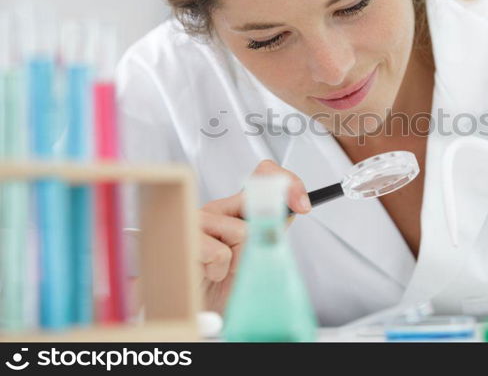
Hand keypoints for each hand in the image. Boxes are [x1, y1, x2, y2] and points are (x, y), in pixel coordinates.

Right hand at [199, 159, 310, 312]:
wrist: (202, 311)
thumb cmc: (227, 285)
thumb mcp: (259, 254)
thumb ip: (273, 227)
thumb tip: (294, 207)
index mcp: (236, 208)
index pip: (265, 175)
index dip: (288, 184)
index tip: (302, 204)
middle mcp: (217, 209)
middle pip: (256, 207)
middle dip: (260, 238)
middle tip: (246, 260)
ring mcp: (198, 220)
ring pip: (242, 231)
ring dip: (240, 259)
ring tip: (224, 270)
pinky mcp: (185, 237)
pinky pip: (219, 252)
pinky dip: (220, 270)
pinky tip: (209, 274)